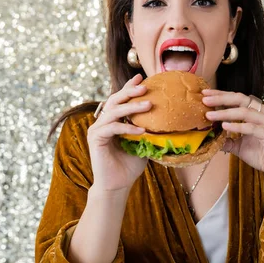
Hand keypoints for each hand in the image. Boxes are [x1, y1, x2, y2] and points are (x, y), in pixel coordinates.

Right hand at [87, 73, 150, 192]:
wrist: (117, 185)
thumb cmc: (130, 166)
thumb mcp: (143, 143)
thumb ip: (148, 130)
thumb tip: (168, 118)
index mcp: (112, 121)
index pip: (121, 100)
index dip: (129, 87)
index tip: (142, 77)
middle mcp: (103, 122)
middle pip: (115, 100)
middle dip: (130, 91)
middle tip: (146, 86)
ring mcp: (97, 129)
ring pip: (114, 111)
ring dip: (132, 106)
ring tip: (149, 104)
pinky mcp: (95, 138)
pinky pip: (112, 127)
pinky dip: (127, 127)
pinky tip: (141, 130)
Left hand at [202, 89, 263, 184]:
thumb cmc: (262, 155)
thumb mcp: (239, 146)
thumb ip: (226, 139)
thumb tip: (209, 136)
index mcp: (258, 112)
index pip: (237, 98)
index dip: (221, 95)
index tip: (205, 94)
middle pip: (240, 99)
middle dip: (221, 98)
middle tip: (205, 99)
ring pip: (244, 111)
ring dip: (225, 112)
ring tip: (209, 115)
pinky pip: (251, 127)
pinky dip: (237, 126)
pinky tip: (224, 126)